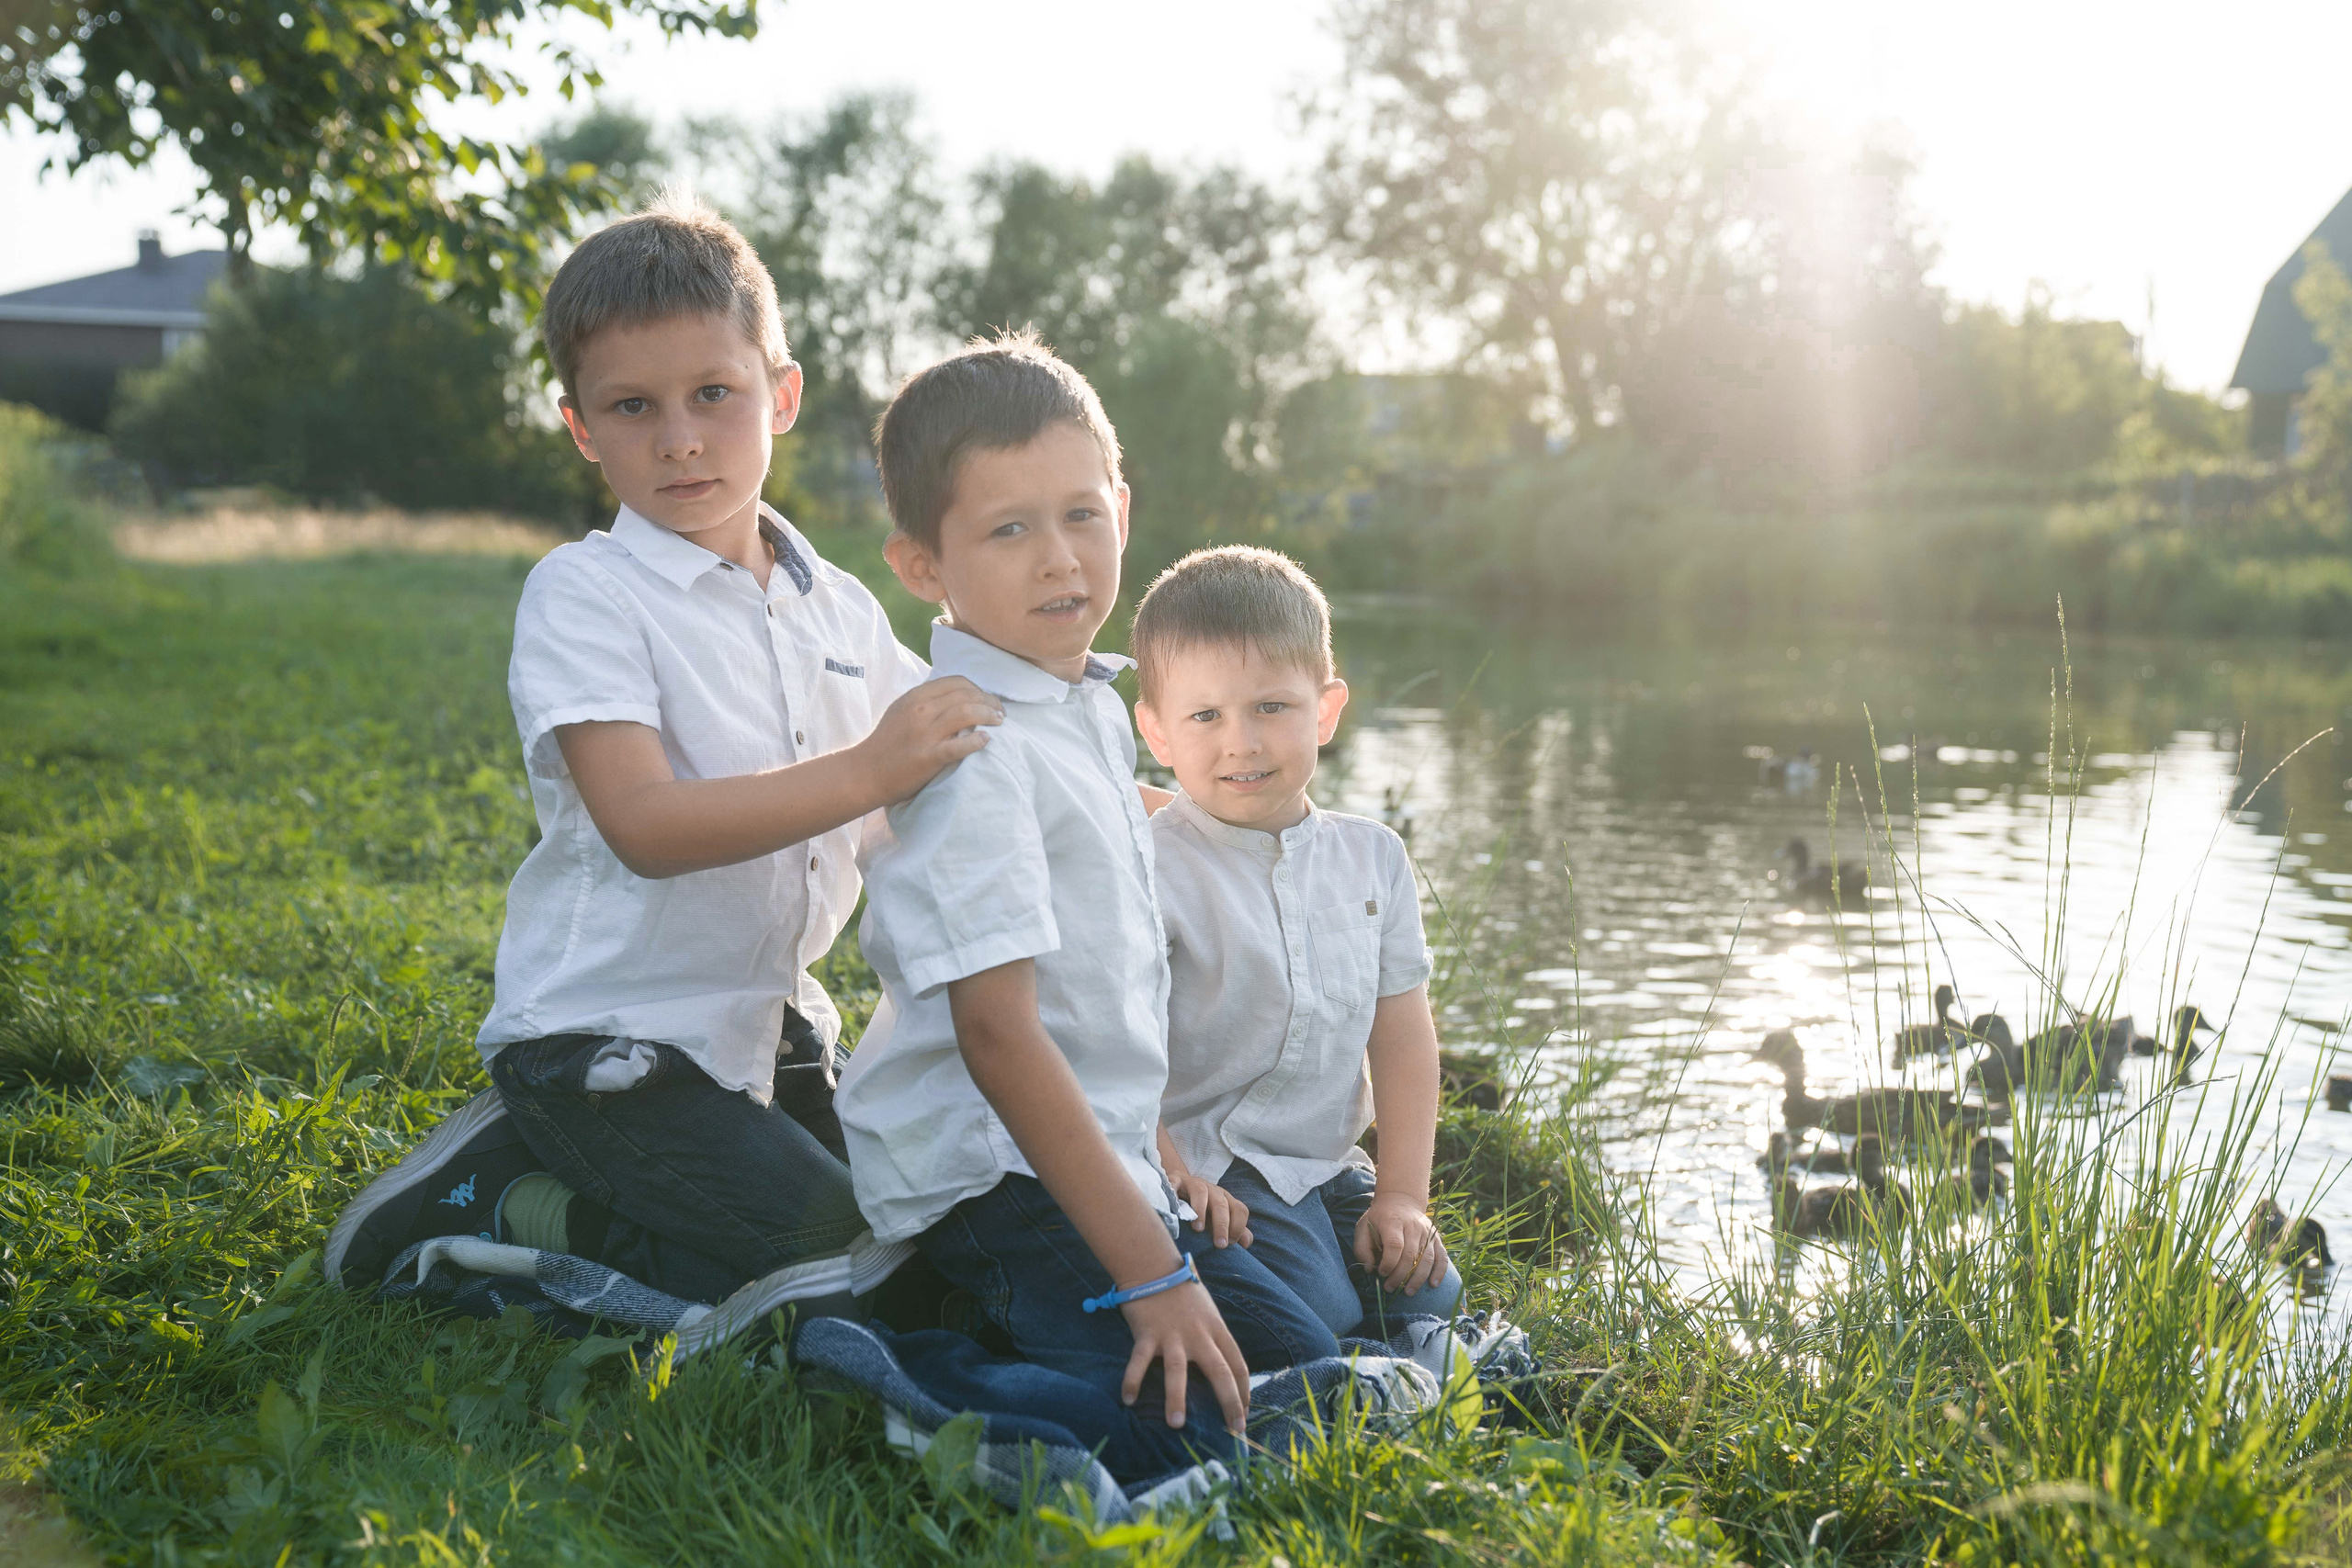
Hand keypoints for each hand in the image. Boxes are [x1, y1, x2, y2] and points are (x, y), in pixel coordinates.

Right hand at [856, 676, 1004, 803]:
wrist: (865, 773)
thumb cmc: (887, 743)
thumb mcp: (902, 711)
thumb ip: (926, 701)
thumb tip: (957, 697)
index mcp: (915, 697)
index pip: (957, 682)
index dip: (978, 688)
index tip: (988, 699)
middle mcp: (921, 711)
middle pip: (966, 695)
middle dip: (990, 701)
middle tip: (1001, 712)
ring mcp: (925, 734)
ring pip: (967, 713)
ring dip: (990, 715)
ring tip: (1000, 722)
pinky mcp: (929, 757)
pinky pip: (960, 745)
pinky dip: (977, 741)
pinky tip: (986, 740)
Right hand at [1120, 1278, 1250, 1432]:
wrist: (1153, 1266)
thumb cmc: (1182, 1290)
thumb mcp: (1208, 1311)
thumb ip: (1214, 1336)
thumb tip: (1223, 1367)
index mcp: (1217, 1329)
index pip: (1238, 1365)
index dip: (1244, 1391)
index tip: (1246, 1412)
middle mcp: (1198, 1335)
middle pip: (1220, 1372)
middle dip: (1230, 1403)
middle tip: (1235, 1430)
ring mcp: (1172, 1336)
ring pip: (1177, 1371)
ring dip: (1176, 1399)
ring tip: (1176, 1425)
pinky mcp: (1146, 1334)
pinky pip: (1138, 1362)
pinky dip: (1132, 1381)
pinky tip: (1128, 1399)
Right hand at [1173, 1172, 1252, 1248]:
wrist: (1179, 1188)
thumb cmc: (1201, 1209)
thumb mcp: (1218, 1219)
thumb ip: (1234, 1230)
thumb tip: (1247, 1243)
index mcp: (1225, 1200)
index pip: (1240, 1210)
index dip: (1238, 1227)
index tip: (1229, 1244)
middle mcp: (1212, 1191)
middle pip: (1222, 1204)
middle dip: (1222, 1225)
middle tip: (1220, 1245)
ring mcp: (1193, 1184)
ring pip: (1201, 1192)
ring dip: (1200, 1210)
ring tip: (1197, 1229)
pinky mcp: (1175, 1180)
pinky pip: (1175, 1184)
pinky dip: (1174, 1195)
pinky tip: (1173, 1210)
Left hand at [1353, 1191, 1447, 1295]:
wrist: (1400, 1200)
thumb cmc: (1379, 1218)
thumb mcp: (1363, 1228)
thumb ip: (1362, 1249)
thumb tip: (1369, 1269)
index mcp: (1393, 1222)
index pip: (1395, 1245)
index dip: (1389, 1263)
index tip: (1381, 1273)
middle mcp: (1413, 1226)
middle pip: (1411, 1255)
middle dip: (1400, 1276)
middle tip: (1390, 1288)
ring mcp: (1427, 1232)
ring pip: (1427, 1258)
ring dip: (1418, 1278)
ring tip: (1409, 1292)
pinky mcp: (1436, 1238)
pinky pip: (1442, 1256)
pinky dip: (1440, 1271)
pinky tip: (1433, 1284)